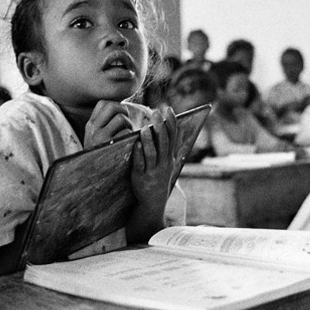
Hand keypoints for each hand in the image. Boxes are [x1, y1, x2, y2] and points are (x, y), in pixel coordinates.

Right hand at [84, 100, 133, 147]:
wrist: (95, 175)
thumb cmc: (101, 152)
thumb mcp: (95, 136)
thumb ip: (103, 123)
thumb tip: (120, 107)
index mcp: (90, 125)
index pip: (102, 104)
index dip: (116, 105)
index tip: (120, 114)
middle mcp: (93, 129)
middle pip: (112, 107)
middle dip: (124, 111)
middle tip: (127, 121)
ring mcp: (101, 138)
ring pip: (120, 118)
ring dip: (129, 123)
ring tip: (128, 131)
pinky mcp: (110, 146)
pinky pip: (126, 132)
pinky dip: (131, 135)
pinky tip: (128, 141)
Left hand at [127, 108, 178, 242]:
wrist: (153, 201)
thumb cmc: (157, 176)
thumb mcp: (166, 162)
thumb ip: (166, 146)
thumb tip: (166, 125)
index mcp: (170, 157)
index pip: (173, 137)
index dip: (171, 122)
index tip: (168, 109)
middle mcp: (164, 163)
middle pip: (164, 143)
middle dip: (160, 127)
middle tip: (156, 113)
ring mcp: (153, 171)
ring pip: (153, 153)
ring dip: (150, 140)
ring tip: (146, 127)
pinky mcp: (141, 177)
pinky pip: (140, 164)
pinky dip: (139, 154)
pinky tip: (136, 144)